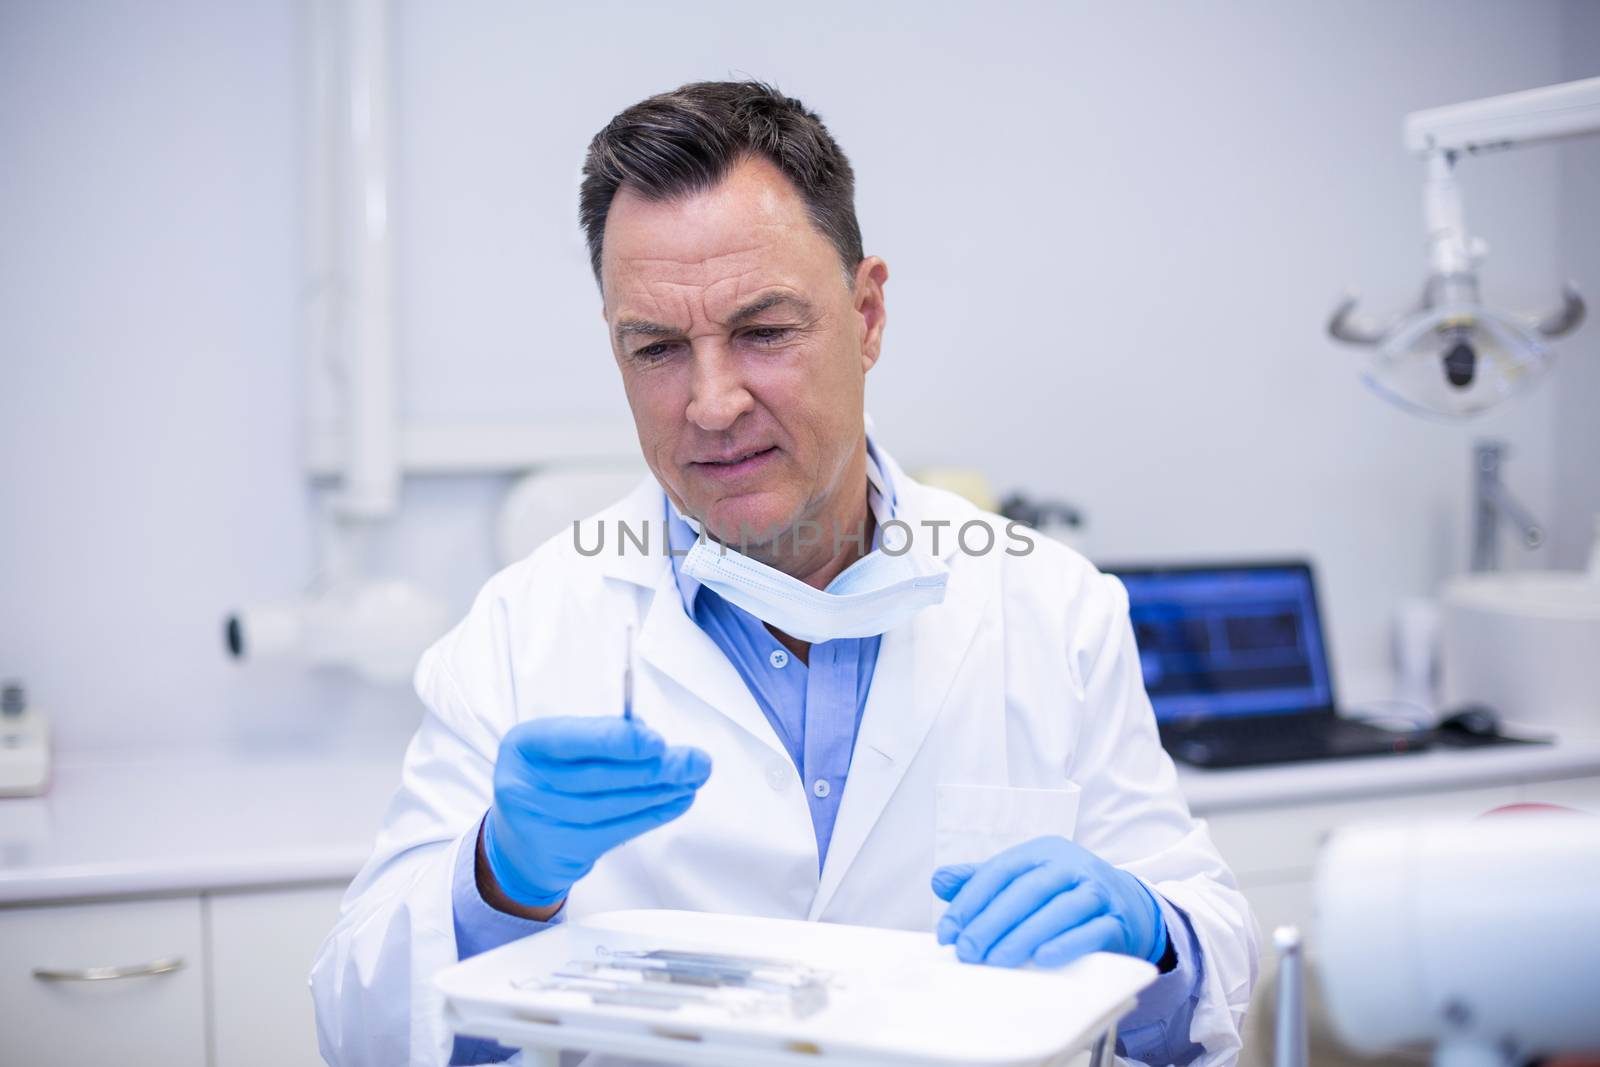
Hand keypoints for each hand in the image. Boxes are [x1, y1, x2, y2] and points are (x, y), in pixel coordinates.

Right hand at [483, 716, 711, 907]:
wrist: (518, 838)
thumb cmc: (549, 776)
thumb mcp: (562, 744)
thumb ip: (601, 734)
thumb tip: (647, 737)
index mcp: (525, 745)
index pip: (572, 740)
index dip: (617, 741)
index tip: (657, 741)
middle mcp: (525, 785)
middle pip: (598, 777)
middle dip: (654, 768)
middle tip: (694, 761)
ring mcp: (541, 823)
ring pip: (612, 806)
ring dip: (659, 792)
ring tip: (691, 778)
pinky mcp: (562, 851)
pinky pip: (616, 832)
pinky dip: (652, 815)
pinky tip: (677, 801)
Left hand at [931, 835, 1165, 967]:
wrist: (1129, 905)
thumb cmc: (1064, 893)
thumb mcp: (1023, 879)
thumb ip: (982, 880)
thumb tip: (940, 880)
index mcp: (1041, 852)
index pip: (999, 871)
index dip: (971, 901)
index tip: (948, 932)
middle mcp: (1070, 866)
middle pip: (1026, 890)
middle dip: (992, 922)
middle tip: (968, 951)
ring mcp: (1096, 891)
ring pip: (1058, 909)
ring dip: (1024, 936)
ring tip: (996, 960)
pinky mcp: (1117, 919)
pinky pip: (1092, 931)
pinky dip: (1067, 944)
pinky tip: (1043, 958)